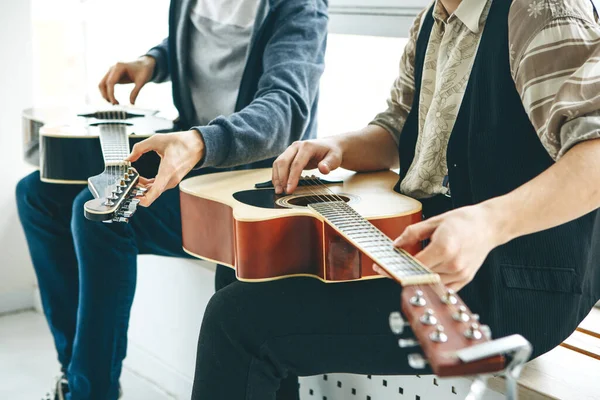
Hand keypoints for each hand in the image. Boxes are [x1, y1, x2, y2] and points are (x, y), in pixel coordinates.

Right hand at [98, 56, 155, 104]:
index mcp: (119, 67)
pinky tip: (113, 99)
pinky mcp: (112, 76)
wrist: (144, 64)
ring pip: (102, 84)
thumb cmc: (144, 70)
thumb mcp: (142, 81)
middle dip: (106, 95)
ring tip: (114, 103)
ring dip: (105, 94)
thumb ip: (136, 92)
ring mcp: (111, 72)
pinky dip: (107, 92)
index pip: (110, 82)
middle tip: (115, 104)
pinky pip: (106, 85)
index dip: (110, 94)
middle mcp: (113, 69)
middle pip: (103, 84)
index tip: (115, 103)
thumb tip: (131, 103)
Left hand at [126, 130, 204, 206]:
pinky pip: (159, 187)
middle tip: (128, 182)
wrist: (197, 145)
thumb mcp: (157, 140)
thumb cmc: (181, 143)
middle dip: (138, 190)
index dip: (144, 199)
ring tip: (134, 178)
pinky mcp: (173, 180)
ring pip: (155, 190)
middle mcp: (171, 178)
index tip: (134, 199)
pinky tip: (142, 179)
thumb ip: (139, 148)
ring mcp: (173, 181)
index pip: (156, 191)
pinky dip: (149, 185)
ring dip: (143, 187)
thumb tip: (129, 158)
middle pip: (152, 192)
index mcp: (168, 169)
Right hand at [272, 139, 343, 193]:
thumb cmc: (332, 152)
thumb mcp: (335, 158)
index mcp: (307, 146)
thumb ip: (329, 164)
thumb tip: (323, 169)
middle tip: (282, 192)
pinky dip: (277, 175)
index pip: (296, 164)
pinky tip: (279, 185)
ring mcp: (291, 150)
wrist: (329, 145)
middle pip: (283, 162)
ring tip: (279, 190)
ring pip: (278, 163)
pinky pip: (279, 164)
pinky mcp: (288, 155)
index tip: (289, 190)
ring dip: (276, 177)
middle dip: (281, 178)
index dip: (292, 178)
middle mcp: (296, 146)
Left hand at [379, 204, 504, 290]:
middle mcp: (452, 264)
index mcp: (444, 248)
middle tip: (391, 267)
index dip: (395, 268)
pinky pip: (442, 286)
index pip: (413, 265)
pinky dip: (431, 281)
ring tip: (409, 267)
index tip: (382, 267)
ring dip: (417, 278)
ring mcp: (460, 274)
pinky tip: (425, 272)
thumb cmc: (464, 221)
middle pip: (419, 276)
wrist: (490, 225)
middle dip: (403, 272)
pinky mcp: (465, 279)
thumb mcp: (434, 221)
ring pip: (429, 283)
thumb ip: (413, 233)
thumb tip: (396, 244)